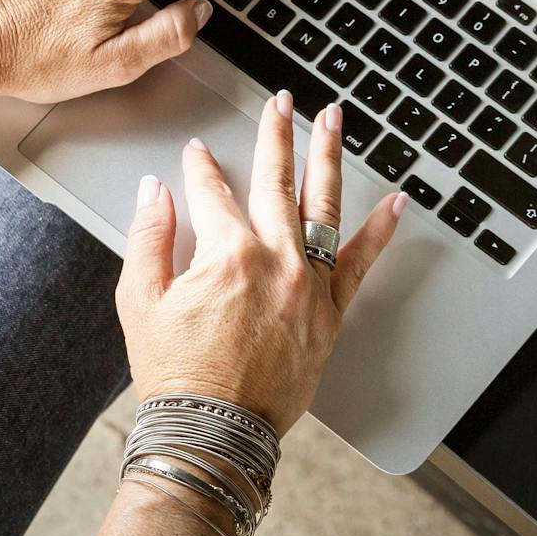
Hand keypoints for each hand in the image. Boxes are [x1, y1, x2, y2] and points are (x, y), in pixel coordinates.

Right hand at [115, 93, 404, 433]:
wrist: (214, 432)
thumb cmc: (176, 374)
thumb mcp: (140, 301)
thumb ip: (148, 237)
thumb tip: (155, 191)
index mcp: (226, 254)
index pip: (211, 192)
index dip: (199, 168)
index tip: (196, 154)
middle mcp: (275, 260)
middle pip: (275, 182)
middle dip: (276, 135)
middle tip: (281, 103)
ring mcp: (308, 285)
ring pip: (322, 205)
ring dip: (327, 157)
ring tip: (333, 121)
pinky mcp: (330, 313)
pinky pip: (360, 263)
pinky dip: (380, 231)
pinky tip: (396, 202)